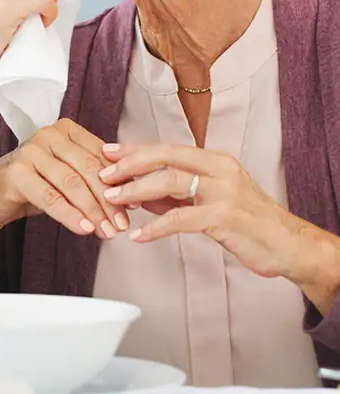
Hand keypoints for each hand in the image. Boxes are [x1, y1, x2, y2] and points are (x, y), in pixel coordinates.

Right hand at [0, 119, 128, 241]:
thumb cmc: (34, 185)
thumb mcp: (67, 177)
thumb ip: (93, 178)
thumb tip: (133, 195)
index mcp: (65, 130)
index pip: (100, 155)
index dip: (120, 180)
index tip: (135, 205)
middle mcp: (48, 134)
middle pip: (88, 169)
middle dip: (109, 199)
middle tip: (122, 224)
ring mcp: (30, 151)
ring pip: (72, 183)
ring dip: (93, 211)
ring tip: (106, 232)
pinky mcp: (16, 172)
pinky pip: (50, 197)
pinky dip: (70, 215)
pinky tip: (84, 229)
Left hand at [98, 142, 304, 277]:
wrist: (289, 244)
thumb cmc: (247, 222)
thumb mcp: (210, 199)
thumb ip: (175, 194)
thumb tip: (137, 191)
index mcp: (214, 160)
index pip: (167, 149)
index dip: (135, 149)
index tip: (107, 151)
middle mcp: (219, 169)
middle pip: (165, 157)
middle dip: (130, 164)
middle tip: (104, 173)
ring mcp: (223, 191)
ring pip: (170, 182)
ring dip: (137, 190)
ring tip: (113, 199)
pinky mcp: (224, 217)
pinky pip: (181, 218)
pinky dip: (156, 227)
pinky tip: (138, 235)